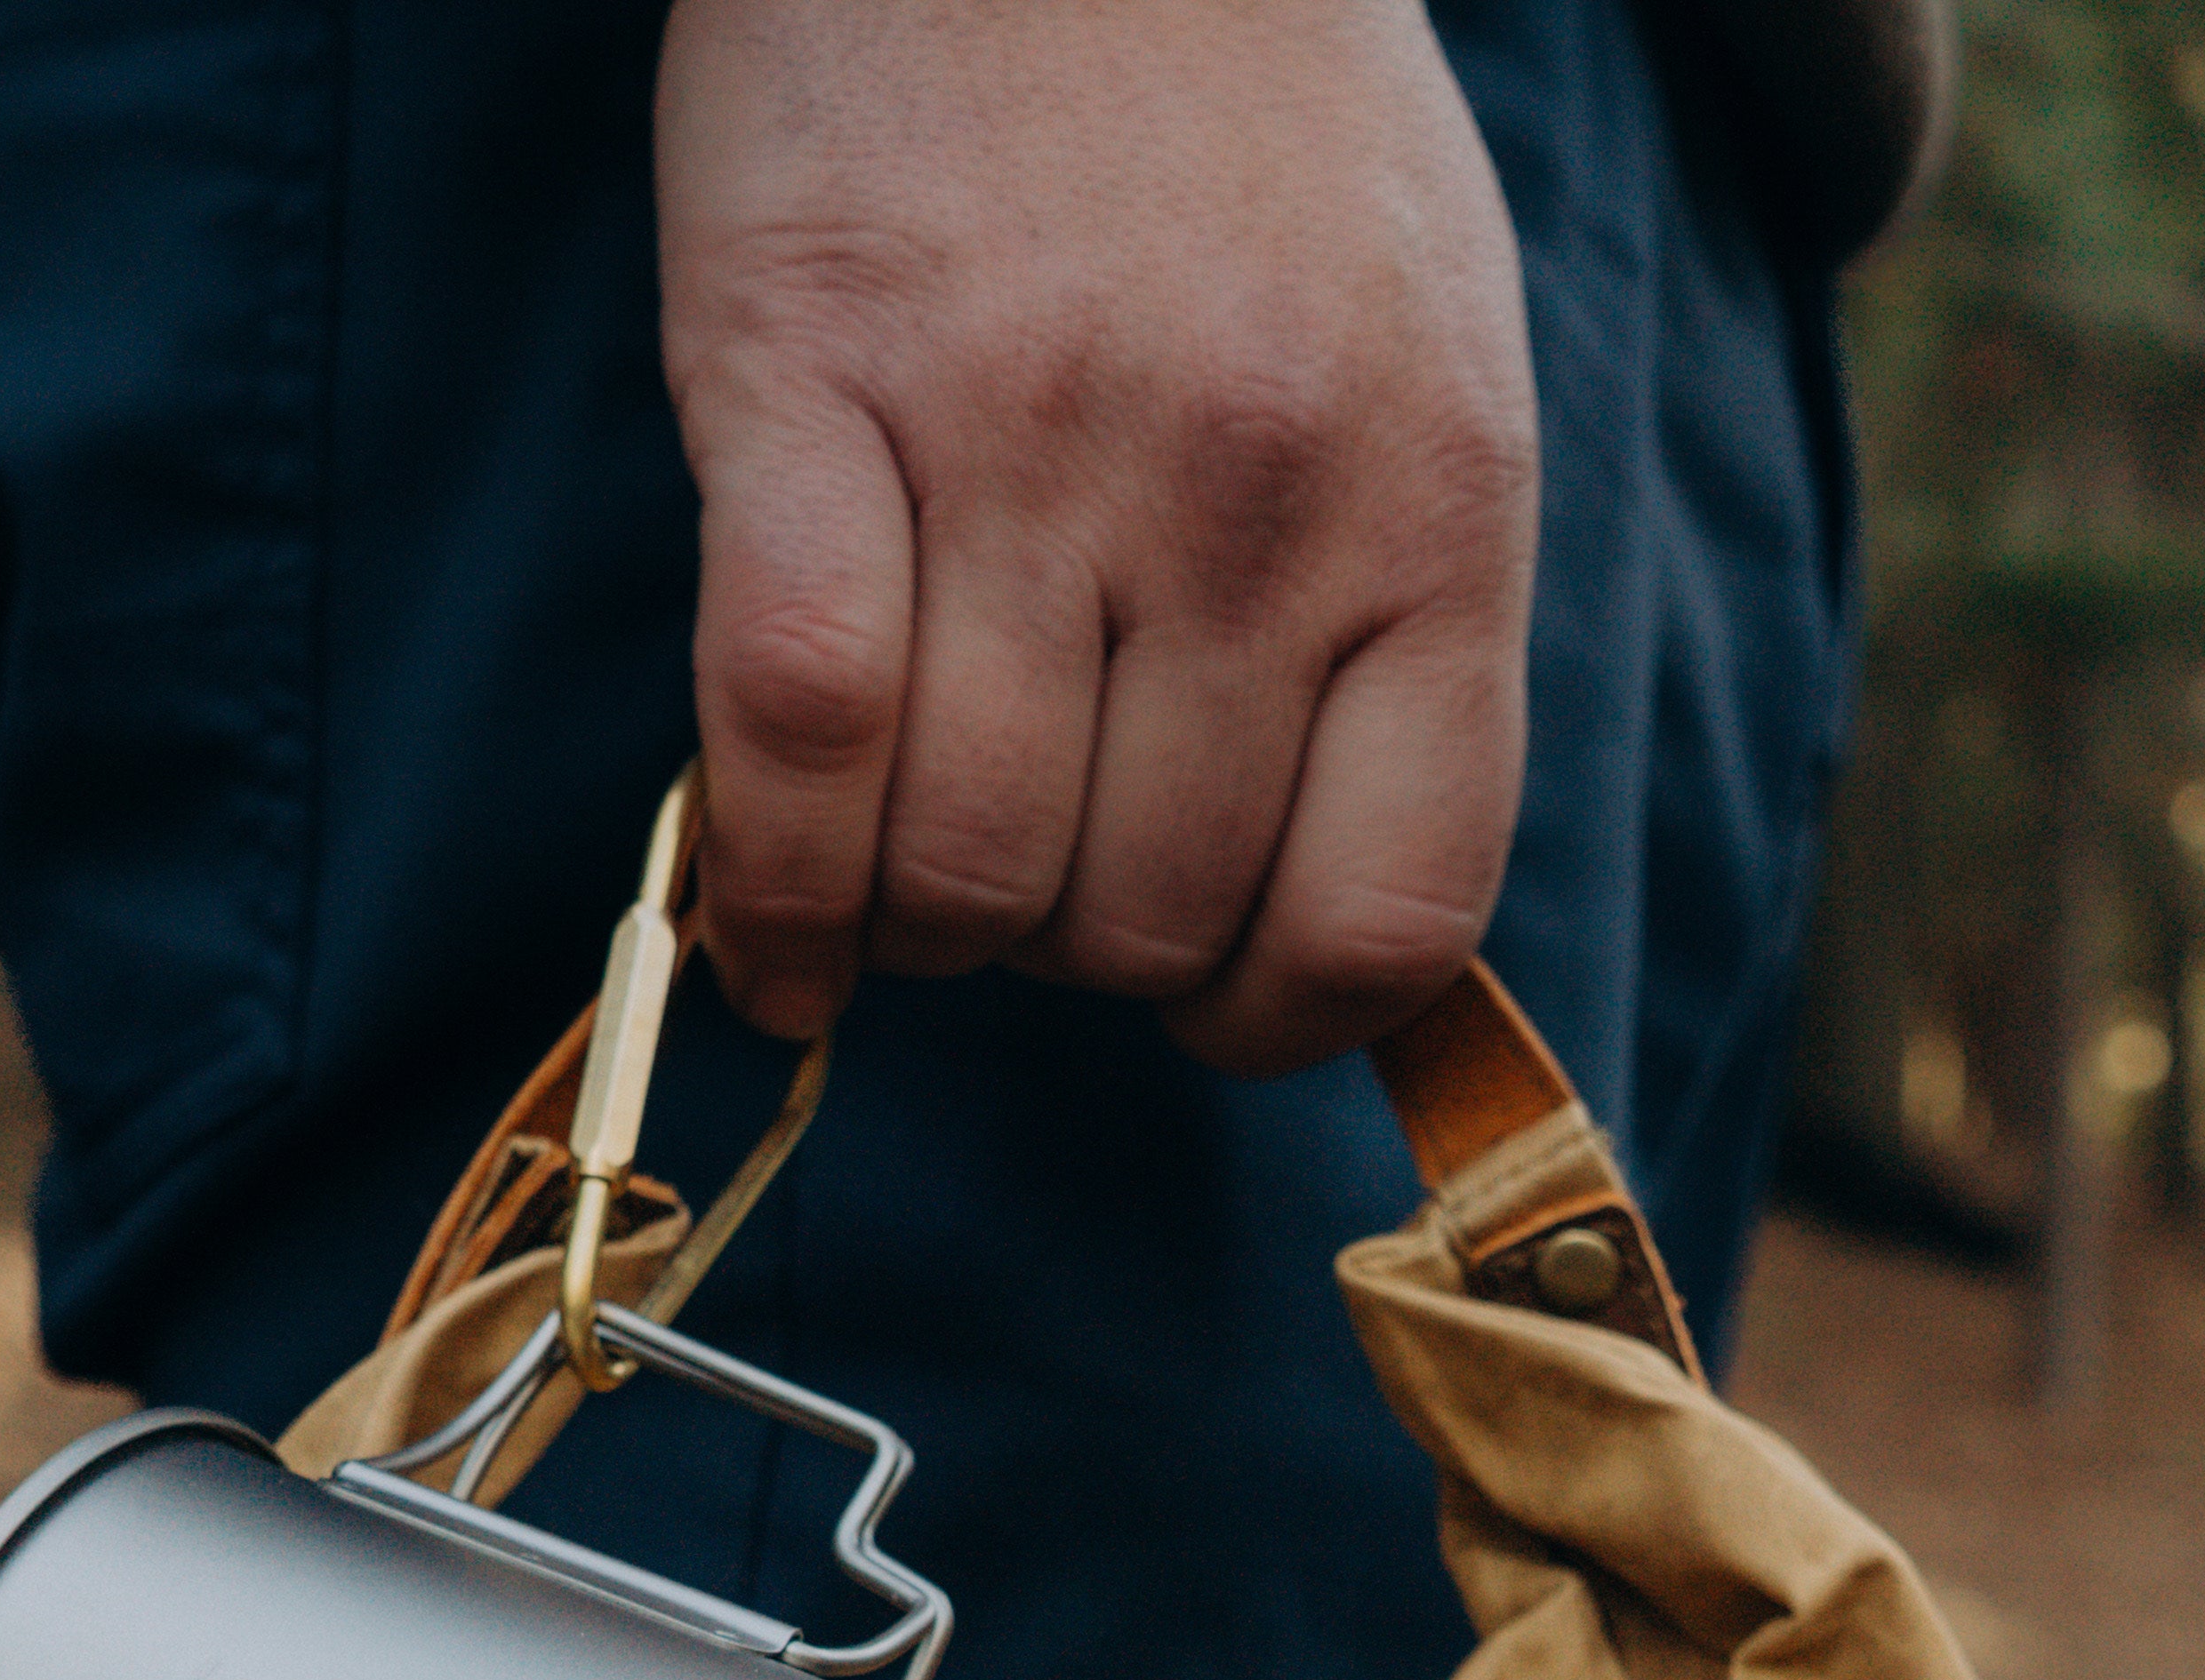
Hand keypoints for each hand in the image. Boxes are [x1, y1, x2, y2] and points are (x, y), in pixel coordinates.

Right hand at [654, 0, 1538, 1076]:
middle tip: (1028, 848)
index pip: (1382, 918)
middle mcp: (1250, 491)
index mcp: (1435, 507)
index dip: (1273, 1013)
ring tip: (904, 846)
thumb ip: (1389, 640)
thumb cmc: (1248, 142)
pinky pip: (796, 738)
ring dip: (916, 919)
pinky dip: (769, 885)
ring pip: (966, 867)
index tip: (1207, 984)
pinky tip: (771, 932)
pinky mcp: (809, 385)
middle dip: (1069, 945)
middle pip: (1142, 917)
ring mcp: (1030, 438)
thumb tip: (1299, 941)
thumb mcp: (1419, 381)